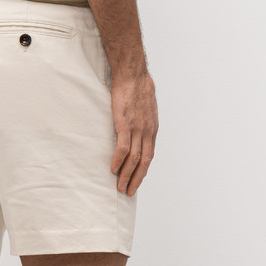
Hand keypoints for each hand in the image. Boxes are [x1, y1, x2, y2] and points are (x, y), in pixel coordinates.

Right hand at [110, 70, 158, 195]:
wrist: (132, 73)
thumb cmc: (136, 87)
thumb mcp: (146, 107)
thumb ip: (143, 122)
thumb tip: (138, 129)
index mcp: (152, 129)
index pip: (149, 156)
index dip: (143, 172)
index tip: (136, 182)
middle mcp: (147, 131)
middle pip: (144, 162)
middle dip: (136, 179)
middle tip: (128, 192)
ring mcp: (137, 128)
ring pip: (134, 158)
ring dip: (127, 174)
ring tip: (120, 186)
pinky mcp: (125, 123)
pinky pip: (123, 147)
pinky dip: (119, 160)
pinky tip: (113, 169)